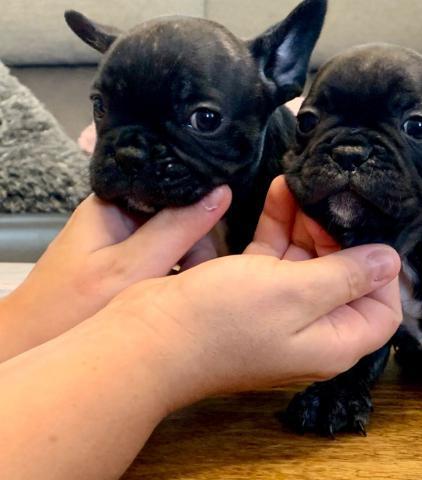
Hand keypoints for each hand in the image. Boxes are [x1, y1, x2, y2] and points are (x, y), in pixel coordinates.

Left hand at [0, 187, 231, 360]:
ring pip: (175, 241)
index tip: (211, 246)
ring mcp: (122, 241)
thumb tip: (221, 193)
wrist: (28, 347)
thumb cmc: (69, 310)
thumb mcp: (132, 268)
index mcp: (114, 202)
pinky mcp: (124, 263)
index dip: (200, 212)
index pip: (175, 188)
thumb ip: (179, 229)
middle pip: (179, 216)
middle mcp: (118, 215)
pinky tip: (171, 298)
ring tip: (178, 295)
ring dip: (186, 266)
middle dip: (194, 248)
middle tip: (191, 281)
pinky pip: (164, 259)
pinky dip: (173, 277)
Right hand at [103, 176, 401, 409]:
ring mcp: (279, 312)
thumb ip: (346, 275)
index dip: (381, 272)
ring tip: (299, 184)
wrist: (146, 340)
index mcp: (332, 341)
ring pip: (307, 263)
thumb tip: (391, 261)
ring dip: (305, 224)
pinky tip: (277, 192)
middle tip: (327, 199)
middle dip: (338, 236)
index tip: (367, 232)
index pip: (382, 310)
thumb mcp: (294, 292)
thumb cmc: (221, 322)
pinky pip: (275, 258)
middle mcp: (311, 330)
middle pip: (344, 280)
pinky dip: (278, 228)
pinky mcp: (250, 294)